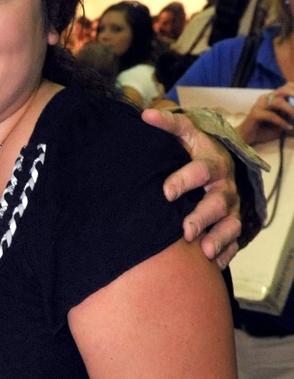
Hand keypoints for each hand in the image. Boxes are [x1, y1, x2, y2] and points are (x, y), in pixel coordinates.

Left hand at [143, 108, 240, 267]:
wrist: (219, 163)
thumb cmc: (195, 150)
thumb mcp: (186, 134)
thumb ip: (168, 124)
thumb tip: (145, 115)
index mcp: (211, 163)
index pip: (200, 171)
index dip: (184, 180)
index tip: (166, 192)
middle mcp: (224, 186)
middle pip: (218, 202)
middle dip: (203, 217)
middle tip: (186, 230)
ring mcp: (231, 207)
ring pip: (231, 224)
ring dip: (219, 238)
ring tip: (204, 252)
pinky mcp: (232, 224)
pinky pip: (234, 241)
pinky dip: (226, 252)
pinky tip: (213, 263)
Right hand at [237, 89, 293, 146]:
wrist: (245, 138)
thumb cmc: (264, 130)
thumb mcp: (282, 123)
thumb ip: (291, 118)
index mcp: (272, 97)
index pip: (287, 87)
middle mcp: (265, 98)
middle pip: (284, 90)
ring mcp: (259, 105)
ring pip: (278, 102)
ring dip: (291, 110)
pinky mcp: (255, 114)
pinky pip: (271, 115)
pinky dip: (282, 122)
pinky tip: (288, 127)